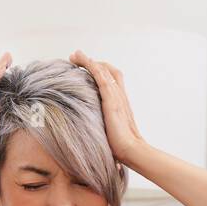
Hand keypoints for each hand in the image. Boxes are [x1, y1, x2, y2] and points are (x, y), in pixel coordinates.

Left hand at [69, 50, 143, 164]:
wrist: (132, 150)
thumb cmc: (122, 149)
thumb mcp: (111, 136)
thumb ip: (105, 133)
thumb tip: (96, 144)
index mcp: (120, 104)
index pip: (112, 80)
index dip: (100, 72)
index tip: (87, 69)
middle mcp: (120, 96)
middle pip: (108, 71)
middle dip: (93, 63)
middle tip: (77, 58)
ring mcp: (116, 96)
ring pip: (103, 70)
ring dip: (88, 60)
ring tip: (75, 55)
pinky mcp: (111, 98)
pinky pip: (100, 75)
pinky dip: (90, 65)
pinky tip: (81, 60)